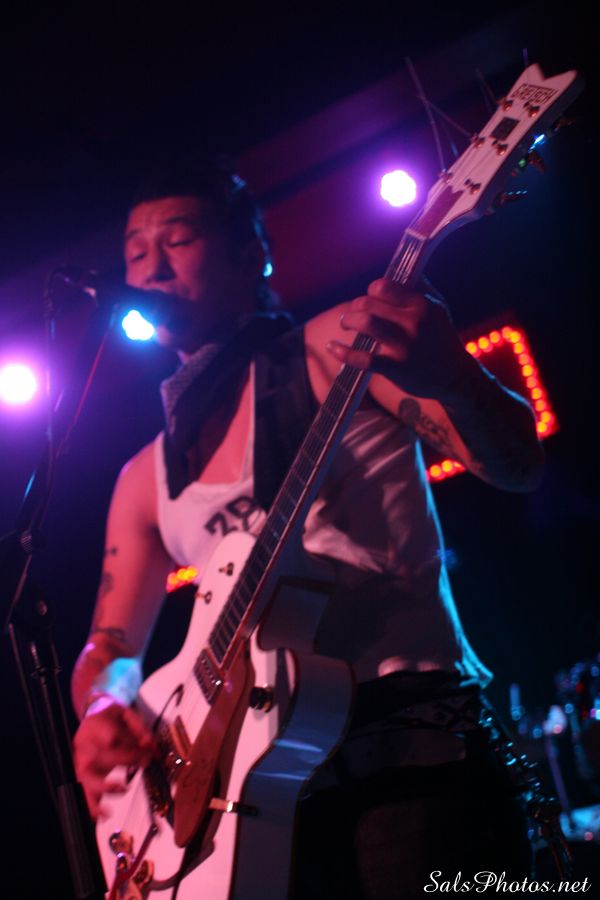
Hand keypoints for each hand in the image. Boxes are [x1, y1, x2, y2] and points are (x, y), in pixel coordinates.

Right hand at [73, 696, 155, 819]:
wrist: (92, 716)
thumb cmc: (112, 717)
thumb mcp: (128, 714)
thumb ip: (140, 729)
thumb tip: (151, 747)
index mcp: (95, 725)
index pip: (112, 738)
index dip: (132, 746)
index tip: (148, 750)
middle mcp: (84, 744)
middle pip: (103, 757)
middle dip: (128, 761)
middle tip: (147, 762)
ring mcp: (80, 761)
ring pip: (87, 778)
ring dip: (105, 787)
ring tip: (123, 790)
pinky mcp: (80, 774)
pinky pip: (82, 793)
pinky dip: (90, 806)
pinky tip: (103, 815)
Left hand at [326, 277, 471, 400]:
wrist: (456, 377)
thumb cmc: (442, 338)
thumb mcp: (438, 309)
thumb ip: (421, 288)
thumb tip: (405, 267)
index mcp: (422, 305)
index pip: (384, 286)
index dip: (372, 291)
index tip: (372, 298)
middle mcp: (414, 322)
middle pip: (370, 303)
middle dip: (355, 306)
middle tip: (353, 313)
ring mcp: (404, 346)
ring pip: (366, 323)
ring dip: (348, 321)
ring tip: (346, 323)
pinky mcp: (396, 368)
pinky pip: (363, 358)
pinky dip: (342, 351)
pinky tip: (332, 347)